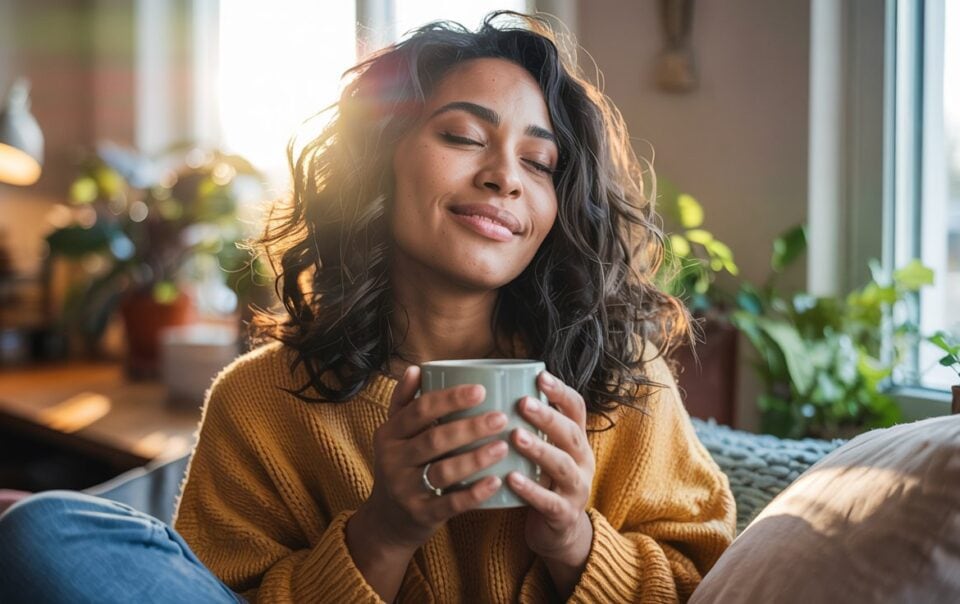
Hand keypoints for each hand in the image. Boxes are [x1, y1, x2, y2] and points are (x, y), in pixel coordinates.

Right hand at [353, 365, 510, 552]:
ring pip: (444, 471)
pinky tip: (496, 481)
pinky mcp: (421, 515)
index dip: (450, 399)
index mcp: (389, 435)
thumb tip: (418, 368)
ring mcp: (406, 490)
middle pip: (435, 439)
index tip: (481, 390)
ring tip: (503, 446)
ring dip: (475, 458)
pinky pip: (451, 504)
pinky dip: (474, 493)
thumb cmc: (399, 467)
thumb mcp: (393, 435)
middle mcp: (393, 461)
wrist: (385, 521)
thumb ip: (404, 402)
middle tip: (501, 417)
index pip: (419, 410)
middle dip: (470, 427)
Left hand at [508, 371, 594, 571]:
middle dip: (548, 417)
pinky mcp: (564, 515)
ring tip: (515, 436)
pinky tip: (511, 479)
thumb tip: (492, 387)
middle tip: (523, 402)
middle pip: (571, 434)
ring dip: (540, 449)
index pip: (576, 409)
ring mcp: (576, 489)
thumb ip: (528, 425)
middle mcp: (582, 461)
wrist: (558, 533)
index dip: (561, 392)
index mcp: (576, 441)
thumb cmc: (541, 481)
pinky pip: (549, 502)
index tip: (540, 376)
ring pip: (562, 466)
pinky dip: (531, 490)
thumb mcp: (542, 451)